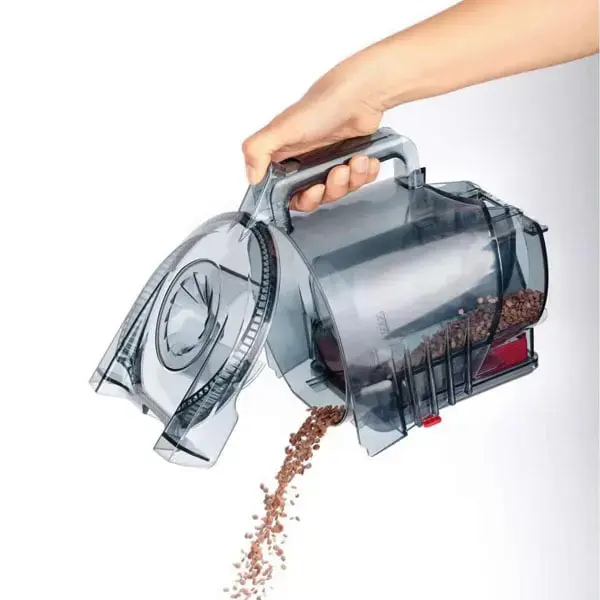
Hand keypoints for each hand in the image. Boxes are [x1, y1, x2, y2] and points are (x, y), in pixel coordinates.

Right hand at [242, 61, 383, 211]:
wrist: (361, 92)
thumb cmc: (323, 105)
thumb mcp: (282, 127)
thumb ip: (258, 151)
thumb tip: (251, 177)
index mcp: (287, 157)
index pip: (288, 194)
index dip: (302, 199)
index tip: (312, 190)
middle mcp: (307, 162)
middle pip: (317, 197)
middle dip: (331, 190)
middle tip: (338, 172)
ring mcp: (330, 162)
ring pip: (340, 190)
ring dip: (351, 179)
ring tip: (355, 160)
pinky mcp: (352, 160)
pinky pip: (360, 181)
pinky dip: (366, 173)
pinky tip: (366, 159)